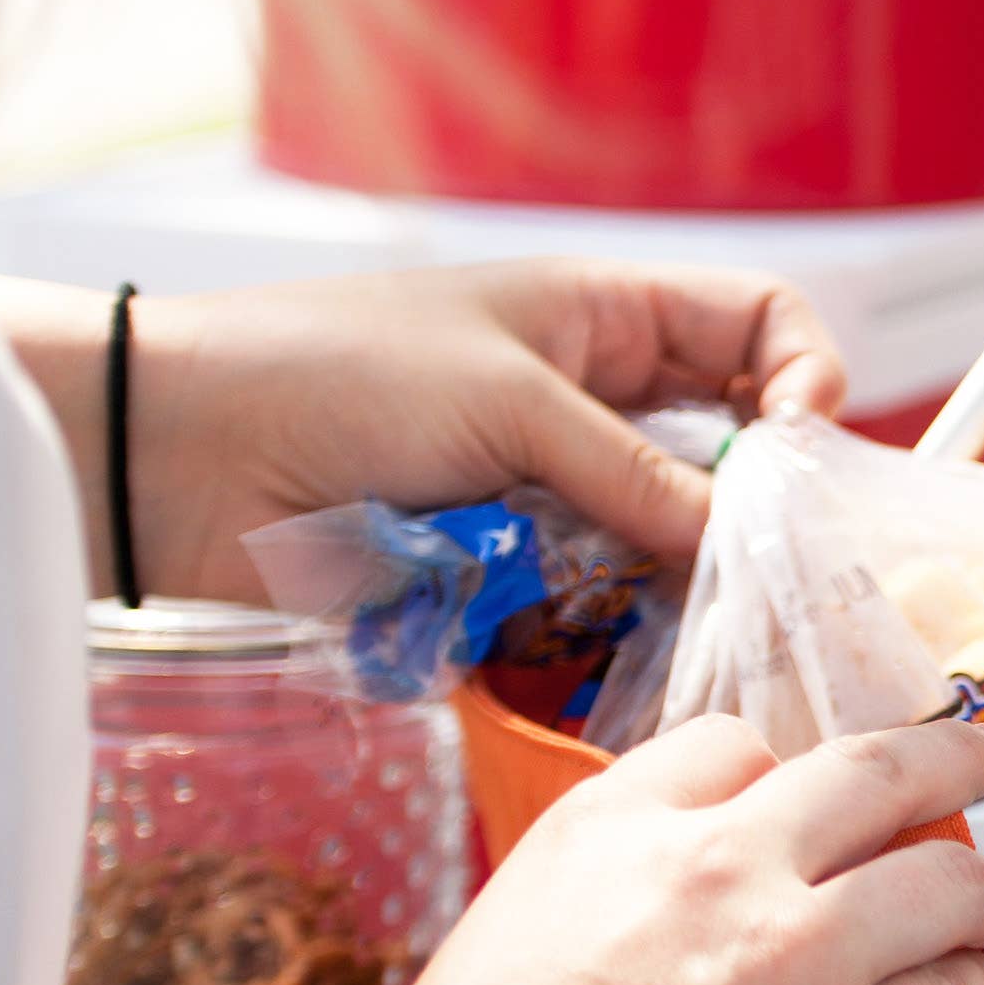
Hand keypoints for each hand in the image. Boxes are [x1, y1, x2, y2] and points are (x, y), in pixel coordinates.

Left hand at [125, 261, 844, 600]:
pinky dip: (610, 642)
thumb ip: (640, 477)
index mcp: (606, 320)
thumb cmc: (334, 376)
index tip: (799, 452)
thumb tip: (750, 538)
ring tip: (697, 627)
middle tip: (779, 568)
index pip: (761, 328)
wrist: (177, 458)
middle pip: (734, 457)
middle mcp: (596, 407)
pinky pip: (596, 619)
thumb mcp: (511, 403)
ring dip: (686, 588)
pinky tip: (614, 663)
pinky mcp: (510, 578)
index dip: (806, 379)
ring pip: (673, 551)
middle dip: (762, 511)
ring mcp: (554, 497)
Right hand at [313, 716, 983, 984]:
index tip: (827, 802)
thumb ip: (604, 906)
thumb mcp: (503, 942)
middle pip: (878, 770)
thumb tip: (663, 927)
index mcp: (609, 830)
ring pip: (951, 880)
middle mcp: (715, 866)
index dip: (792, 773)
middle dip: (956, 755)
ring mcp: (795, 958)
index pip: (735, 747)